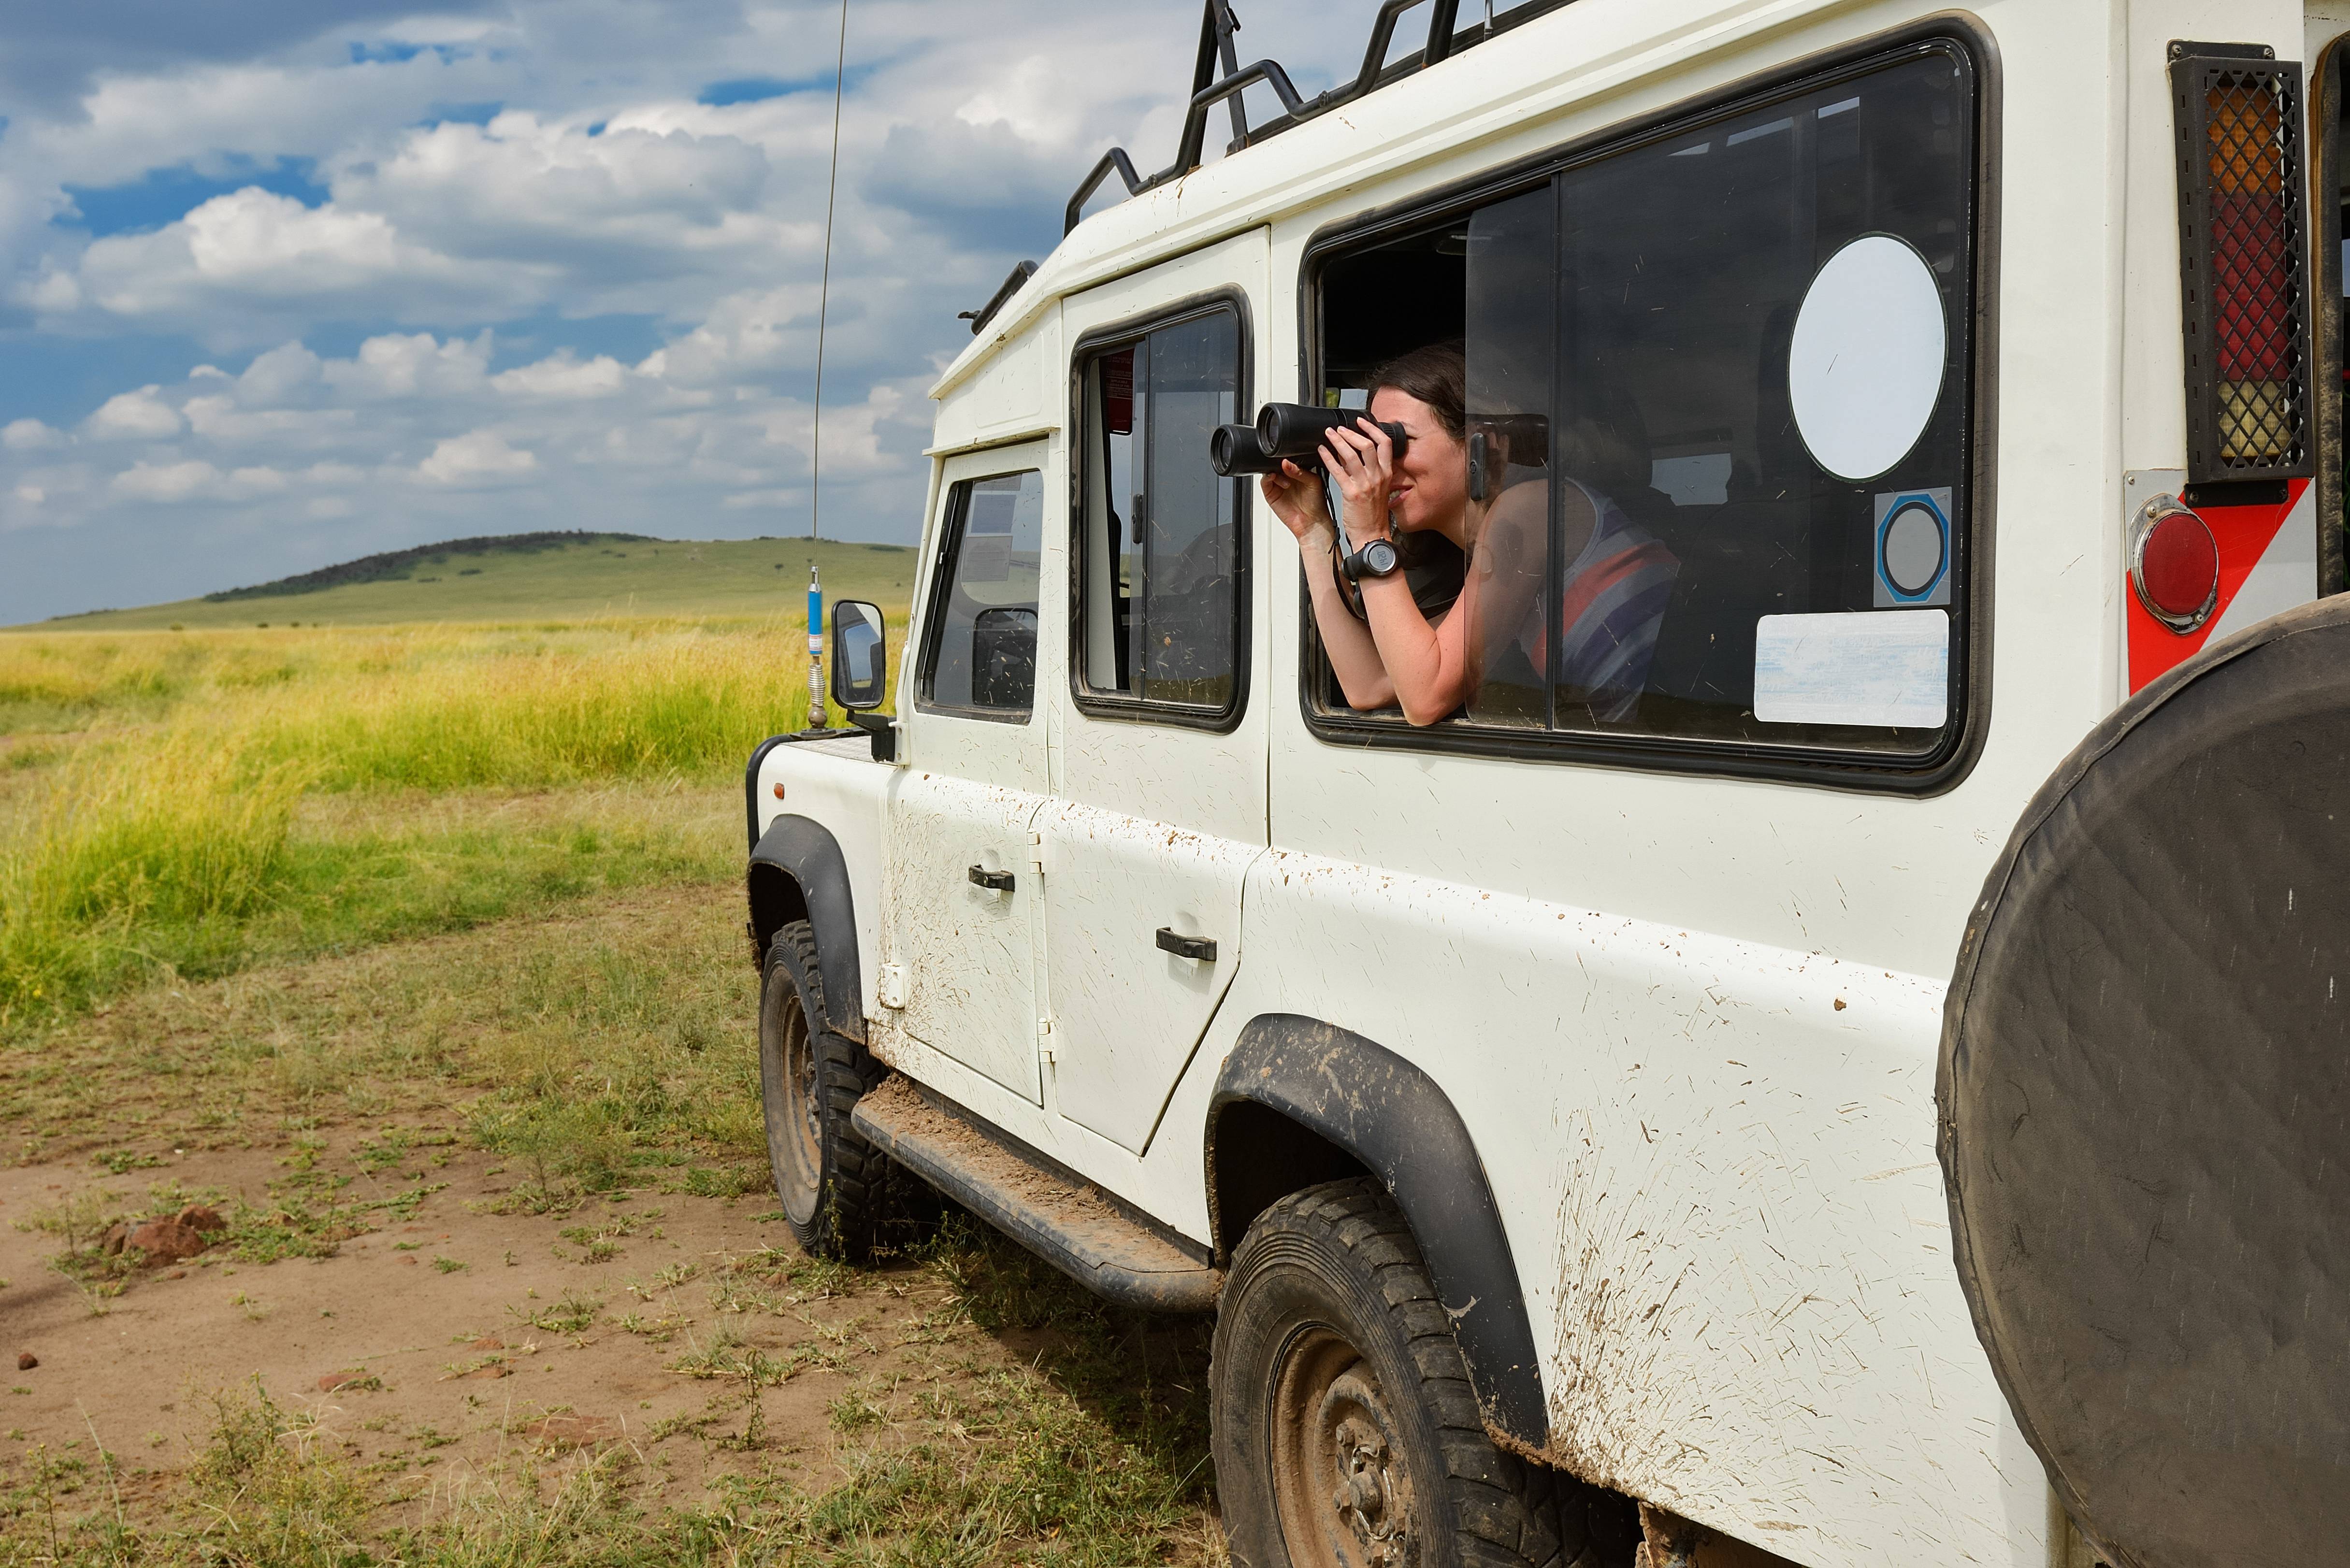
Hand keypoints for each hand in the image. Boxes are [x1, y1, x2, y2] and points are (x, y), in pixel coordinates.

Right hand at [1260, 460, 1333, 548]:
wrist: (1312, 522)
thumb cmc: (1316, 503)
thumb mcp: (1313, 481)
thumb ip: (1299, 471)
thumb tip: (1286, 463)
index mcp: (1298, 471)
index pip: (1289, 459)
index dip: (1287, 456)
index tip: (1288, 456)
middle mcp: (1287, 477)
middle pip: (1276, 463)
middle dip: (1278, 462)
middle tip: (1283, 463)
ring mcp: (1278, 485)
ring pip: (1269, 471)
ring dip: (1273, 469)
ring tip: (1282, 474)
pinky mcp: (1270, 494)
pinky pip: (1264, 482)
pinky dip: (1267, 477)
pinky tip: (1273, 477)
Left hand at [1321, 418, 1392, 547]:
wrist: (1372, 535)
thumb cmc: (1373, 514)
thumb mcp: (1379, 489)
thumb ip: (1371, 471)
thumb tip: (1355, 455)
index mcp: (1386, 474)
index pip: (1385, 444)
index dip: (1373, 429)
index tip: (1361, 422)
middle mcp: (1378, 476)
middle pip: (1368, 445)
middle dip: (1352, 433)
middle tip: (1339, 429)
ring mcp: (1365, 484)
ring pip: (1352, 454)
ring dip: (1338, 441)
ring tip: (1328, 434)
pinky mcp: (1351, 493)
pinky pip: (1338, 470)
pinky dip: (1328, 458)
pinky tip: (1321, 452)